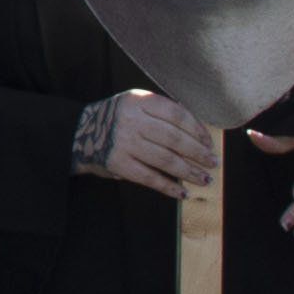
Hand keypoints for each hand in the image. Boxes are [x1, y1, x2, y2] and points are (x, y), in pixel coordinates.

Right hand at [66, 91, 219, 198]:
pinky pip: (149, 177)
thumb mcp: (135, 104)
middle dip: (198, 153)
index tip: (209, 143)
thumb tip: (199, 134)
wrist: (80, 133)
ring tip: (204, 179)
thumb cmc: (118, 119)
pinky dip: (168, 187)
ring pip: (165, 160)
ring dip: (189, 172)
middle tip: (212, 162)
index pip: (177, 114)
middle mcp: (131, 120)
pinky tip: (182, 192)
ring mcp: (124, 143)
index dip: (197, 130)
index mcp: (138, 100)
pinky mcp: (119, 164)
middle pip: (174, 138)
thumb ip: (161, 112)